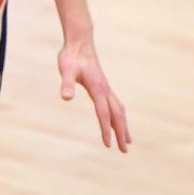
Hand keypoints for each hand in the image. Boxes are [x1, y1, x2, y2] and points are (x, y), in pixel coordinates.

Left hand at [58, 36, 129, 151]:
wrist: (79, 43)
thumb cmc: (71, 57)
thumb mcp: (66, 70)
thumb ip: (66, 84)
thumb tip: (66, 98)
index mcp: (98, 89)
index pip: (104, 114)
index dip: (106, 129)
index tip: (108, 145)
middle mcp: (105, 90)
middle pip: (117, 115)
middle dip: (121, 133)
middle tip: (125, 151)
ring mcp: (106, 88)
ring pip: (119, 110)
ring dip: (123, 126)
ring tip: (128, 141)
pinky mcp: (103, 87)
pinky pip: (115, 105)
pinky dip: (119, 116)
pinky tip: (117, 122)